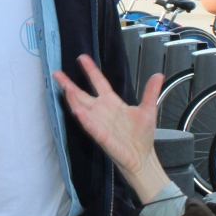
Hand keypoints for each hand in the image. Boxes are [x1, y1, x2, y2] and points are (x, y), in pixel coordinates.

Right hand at [54, 55, 169, 203]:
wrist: (142, 157)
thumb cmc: (142, 135)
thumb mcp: (148, 110)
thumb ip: (150, 92)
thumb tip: (158, 75)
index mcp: (112, 102)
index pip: (99, 82)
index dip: (90, 70)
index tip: (82, 58)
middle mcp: (101, 111)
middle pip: (82, 95)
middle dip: (68, 84)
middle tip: (57, 73)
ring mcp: (99, 123)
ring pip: (81, 108)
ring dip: (73, 99)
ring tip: (66, 87)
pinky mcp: (101, 136)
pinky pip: (90, 126)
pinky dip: (84, 119)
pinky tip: (78, 111)